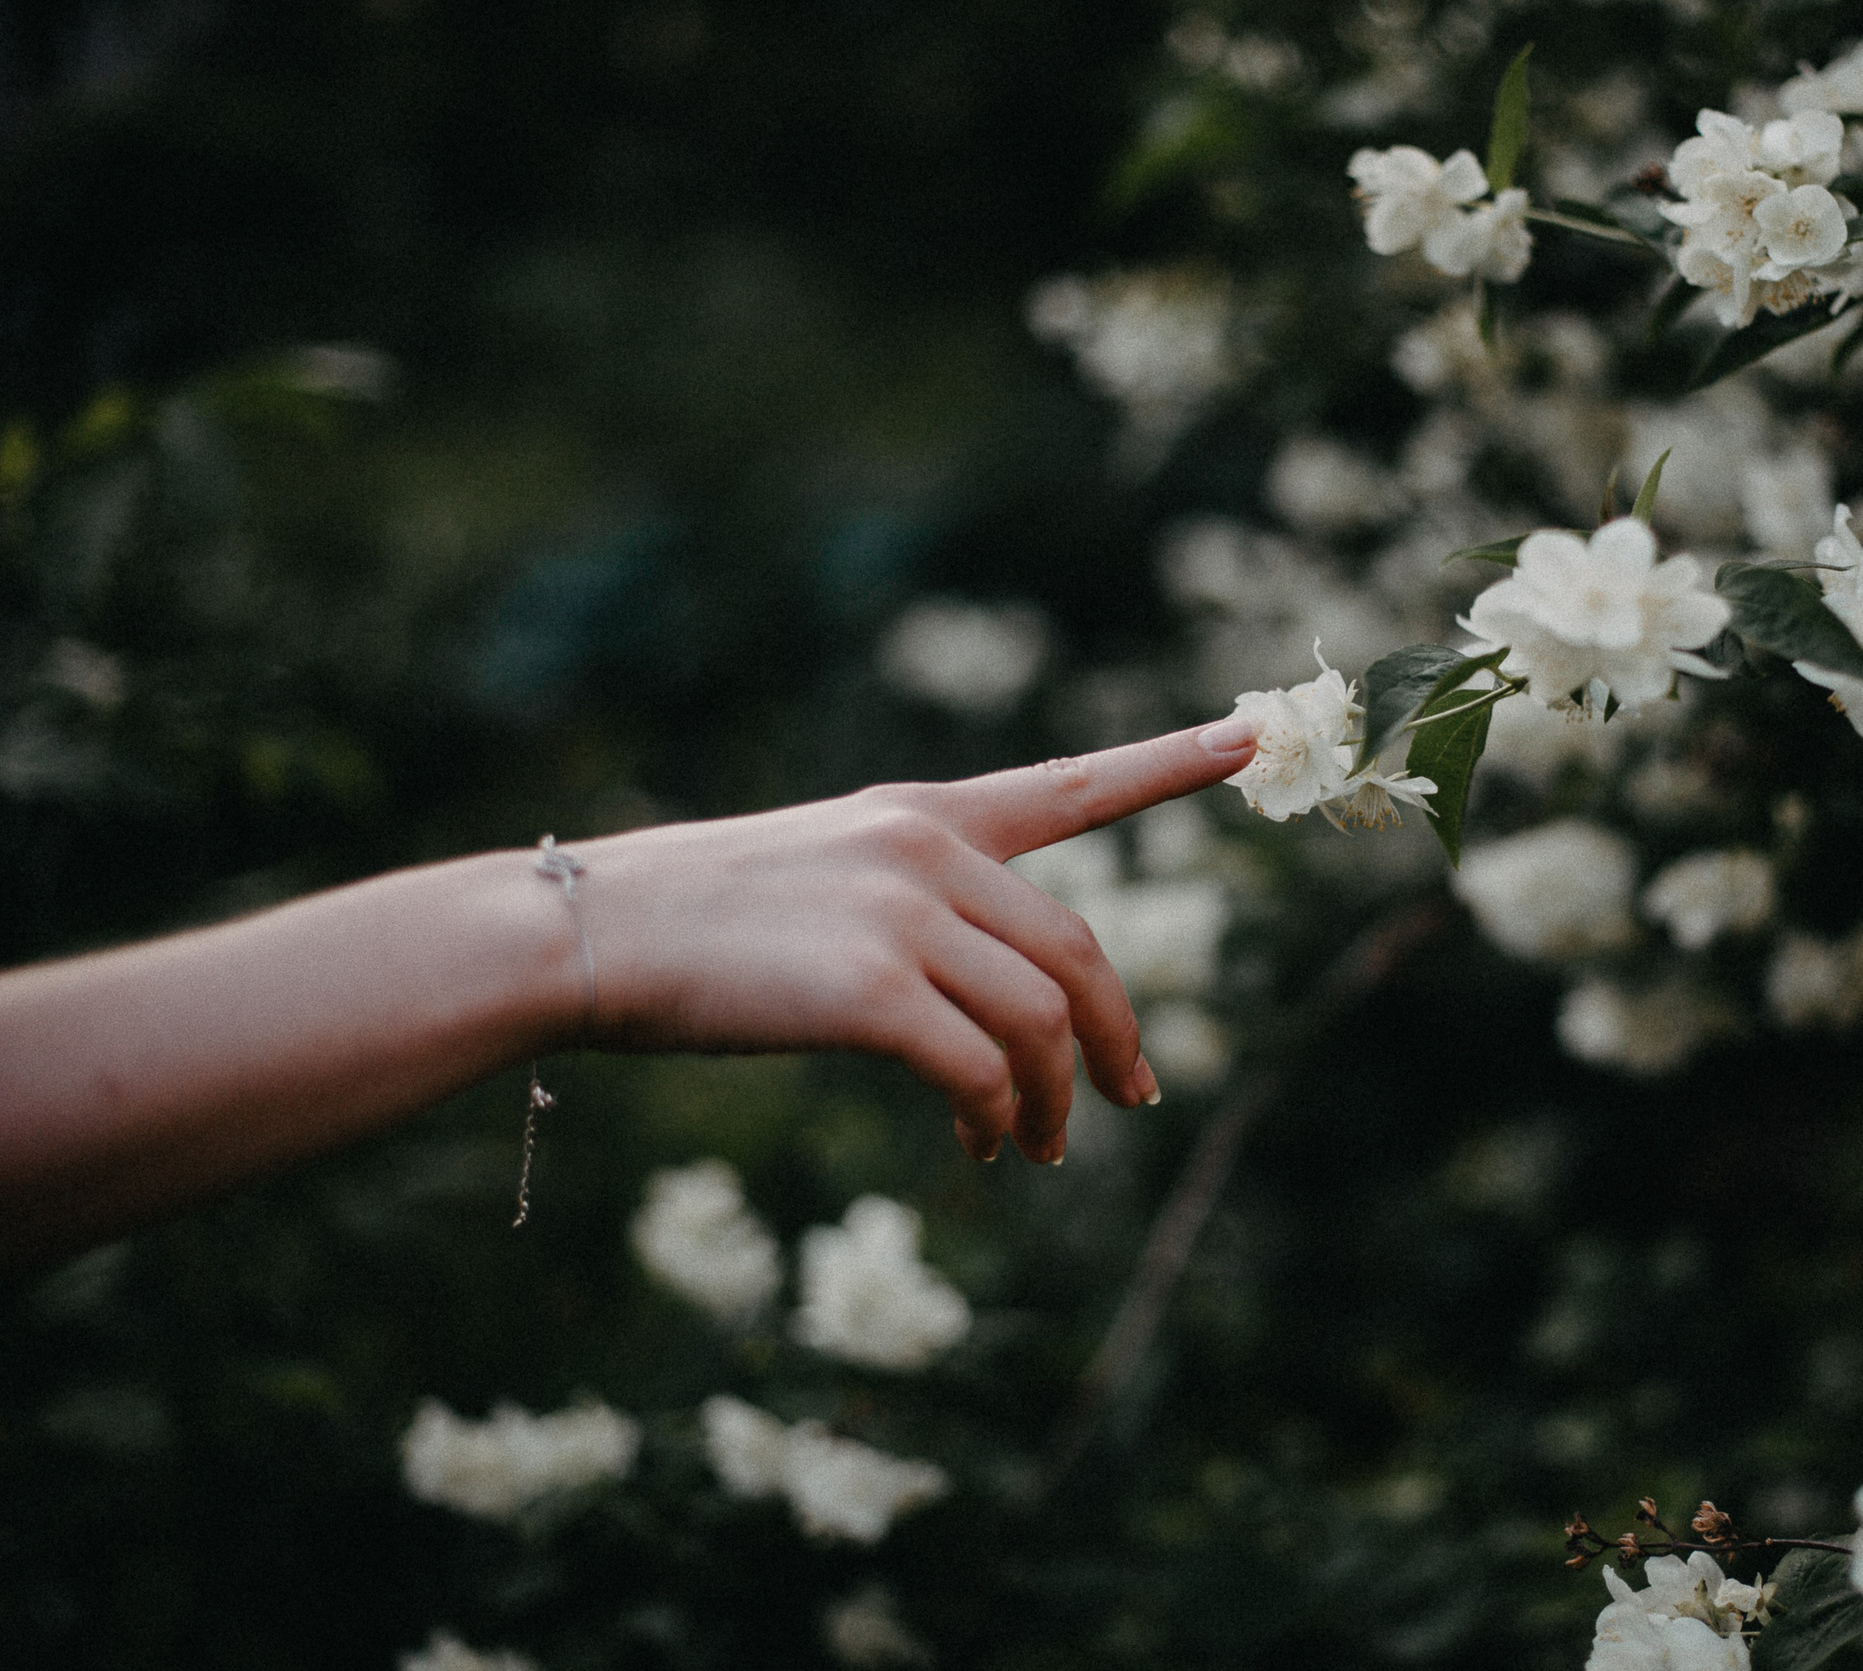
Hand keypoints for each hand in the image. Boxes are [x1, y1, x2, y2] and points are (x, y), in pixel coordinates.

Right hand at [576, 718, 1259, 1163]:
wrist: (586, 934)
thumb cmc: (700, 921)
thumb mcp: (825, 876)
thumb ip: (922, 913)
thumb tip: (1001, 1021)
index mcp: (924, 814)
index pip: (1074, 784)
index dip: (1174, 761)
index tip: (1259, 730)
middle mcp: (927, 851)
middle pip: (1080, 952)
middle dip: (1117, 1036)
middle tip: (1132, 1097)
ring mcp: (902, 916)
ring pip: (1042, 1021)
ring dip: (1053, 1102)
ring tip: (1031, 1149)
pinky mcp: (871, 991)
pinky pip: (980, 1070)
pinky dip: (995, 1120)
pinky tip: (978, 1149)